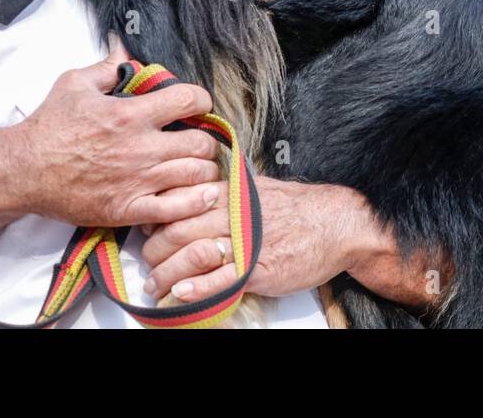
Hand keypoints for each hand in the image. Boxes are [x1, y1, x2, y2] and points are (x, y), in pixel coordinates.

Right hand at [7, 37, 225, 229]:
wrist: (23, 170)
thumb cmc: (49, 126)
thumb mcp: (75, 84)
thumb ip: (107, 67)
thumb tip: (125, 48)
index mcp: (130, 114)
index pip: (189, 99)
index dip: (201, 100)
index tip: (197, 105)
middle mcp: (140, 148)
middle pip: (202, 143)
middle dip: (206, 140)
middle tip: (198, 140)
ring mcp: (137, 181)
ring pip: (197, 176)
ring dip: (203, 170)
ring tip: (196, 167)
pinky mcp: (129, 209)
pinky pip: (177, 209)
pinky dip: (193, 202)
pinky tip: (192, 195)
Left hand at [138, 177, 365, 301]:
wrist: (337, 224)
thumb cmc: (296, 208)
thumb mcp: (257, 189)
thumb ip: (225, 190)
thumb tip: (193, 191)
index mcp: (231, 192)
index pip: (179, 200)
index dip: (156, 217)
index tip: (146, 229)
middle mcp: (234, 213)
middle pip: (177, 229)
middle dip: (154, 250)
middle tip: (146, 262)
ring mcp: (246, 242)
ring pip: (193, 255)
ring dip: (167, 273)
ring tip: (155, 284)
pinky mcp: (259, 269)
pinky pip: (220, 280)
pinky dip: (196, 288)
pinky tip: (181, 294)